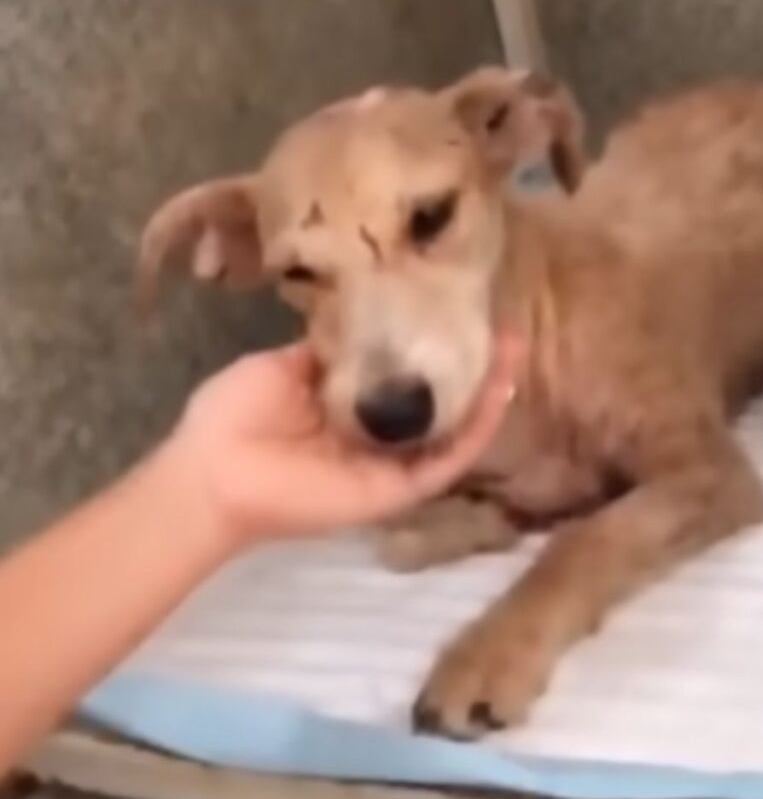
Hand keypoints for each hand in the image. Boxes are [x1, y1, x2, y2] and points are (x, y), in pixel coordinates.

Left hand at [157, 332, 521, 547]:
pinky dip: (476, 430)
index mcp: (348, 405)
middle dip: (474, 366)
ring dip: (487, 393)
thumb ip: (327, 350)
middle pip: (440, 402)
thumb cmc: (235, 416)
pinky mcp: (396, 489)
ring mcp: (390, 464)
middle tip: (505, 329)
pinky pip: (446, 461)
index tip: (459, 308)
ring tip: (513, 352)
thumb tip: (360, 320)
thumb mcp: (282, 366)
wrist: (212, 472)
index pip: (406, 374)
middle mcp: (377, 434)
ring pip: (453, 430)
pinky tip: (499, 391)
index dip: (434, 344)